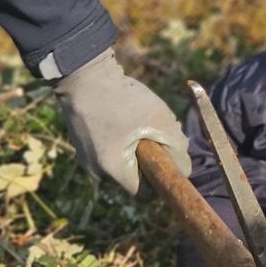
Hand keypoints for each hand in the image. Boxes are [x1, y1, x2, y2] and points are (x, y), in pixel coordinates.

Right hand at [53, 47, 186, 196]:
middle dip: (149, 158)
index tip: (169, 160)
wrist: (81, 72)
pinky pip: (109, 147)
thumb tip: (184, 168)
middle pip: (133, 175)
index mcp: (111, 170)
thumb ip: (177, 147)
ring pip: (121, 160)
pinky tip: (125, 114)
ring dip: (135, 145)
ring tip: (140, 119)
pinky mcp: (81, 140)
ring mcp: (85, 154)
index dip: (161, 181)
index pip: (144, 194)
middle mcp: (94, 169)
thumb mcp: (159, 119)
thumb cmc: (120, 98)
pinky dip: (121, 136)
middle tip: (157, 133)